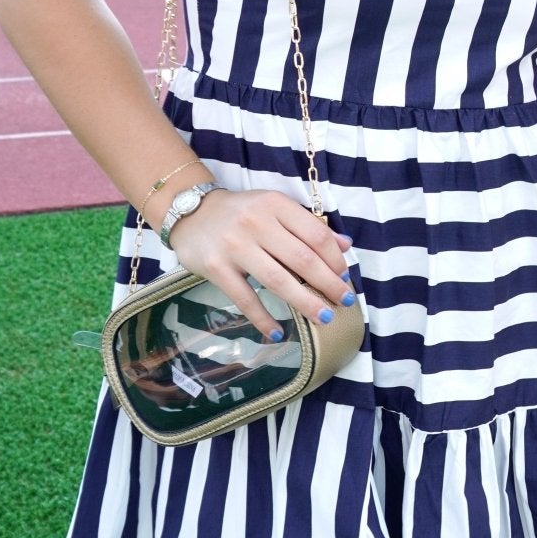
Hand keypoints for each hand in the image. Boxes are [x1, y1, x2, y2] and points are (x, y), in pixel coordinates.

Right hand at [166, 187, 356, 338]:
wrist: (190, 212)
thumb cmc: (242, 213)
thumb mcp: (275, 208)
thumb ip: (309, 225)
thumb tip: (346, 246)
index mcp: (276, 205)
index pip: (316, 234)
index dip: (335, 259)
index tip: (345, 277)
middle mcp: (257, 223)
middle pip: (302, 259)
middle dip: (328, 284)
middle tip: (345, 301)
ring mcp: (235, 246)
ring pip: (278, 280)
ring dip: (305, 302)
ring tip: (324, 317)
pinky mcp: (216, 268)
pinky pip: (245, 299)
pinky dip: (263, 319)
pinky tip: (277, 332)